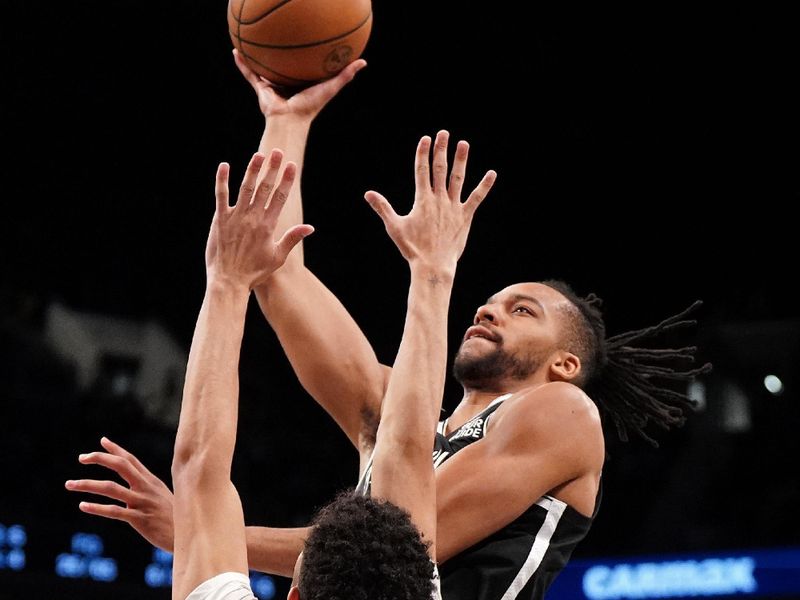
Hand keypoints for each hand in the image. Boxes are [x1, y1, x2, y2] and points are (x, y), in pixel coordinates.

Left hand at [65, 437, 174, 551]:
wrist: (188, 534)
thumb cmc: (175, 518)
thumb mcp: (163, 497)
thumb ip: (148, 488)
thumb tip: (135, 482)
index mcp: (151, 481)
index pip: (131, 460)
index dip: (116, 450)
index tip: (102, 441)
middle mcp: (146, 488)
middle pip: (121, 466)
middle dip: (100, 459)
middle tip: (81, 458)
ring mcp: (142, 503)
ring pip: (111, 488)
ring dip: (87, 485)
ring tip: (70, 484)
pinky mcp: (140, 519)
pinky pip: (115, 511)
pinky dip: (97, 508)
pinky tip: (83, 505)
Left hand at [205, 149, 313, 289]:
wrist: (228, 282)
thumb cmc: (254, 272)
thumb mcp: (278, 257)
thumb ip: (292, 239)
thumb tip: (310, 227)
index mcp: (268, 226)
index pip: (280, 198)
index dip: (287, 180)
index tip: (292, 165)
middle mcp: (253, 219)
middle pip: (265, 188)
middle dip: (273, 169)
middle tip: (278, 151)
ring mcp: (235, 218)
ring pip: (245, 188)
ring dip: (252, 170)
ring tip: (259, 155)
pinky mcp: (219, 220)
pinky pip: (221, 196)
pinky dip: (222, 180)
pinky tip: (224, 165)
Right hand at [233, 48, 365, 121]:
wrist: (291, 119)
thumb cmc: (312, 106)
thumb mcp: (331, 86)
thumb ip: (345, 75)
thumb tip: (363, 61)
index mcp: (302, 85)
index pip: (303, 69)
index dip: (303, 59)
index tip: (305, 47)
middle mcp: (286, 85)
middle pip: (282, 68)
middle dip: (280, 58)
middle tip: (279, 42)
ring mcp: (272, 87)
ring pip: (263, 70)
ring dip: (256, 59)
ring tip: (251, 44)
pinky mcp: (261, 89)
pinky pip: (250, 74)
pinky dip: (242, 64)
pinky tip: (236, 51)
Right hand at [364, 130, 496, 270]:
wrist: (433, 265)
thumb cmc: (412, 248)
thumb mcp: (394, 227)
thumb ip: (382, 207)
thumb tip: (368, 193)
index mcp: (422, 200)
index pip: (422, 170)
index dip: (423, 153)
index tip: (426, 139)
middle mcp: (439, 200)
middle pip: (439, 169)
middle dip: (441, 150)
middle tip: (444, 133)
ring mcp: (453, 207)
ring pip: (458, 179)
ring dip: (461, 160)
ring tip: (463, 144)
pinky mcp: (465, 217)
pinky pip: (476, 198)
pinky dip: (484, 186)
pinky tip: (492, 173)